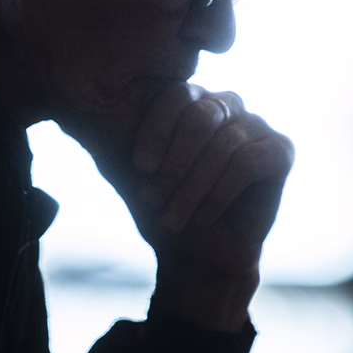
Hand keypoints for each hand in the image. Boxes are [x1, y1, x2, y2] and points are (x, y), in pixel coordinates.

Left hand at [74, 83, 294, 329]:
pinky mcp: (281, 151)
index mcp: (193, 100)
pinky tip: (204, 217)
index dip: (155, 133)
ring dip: (191, 188)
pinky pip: (247, 163)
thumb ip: (112, 138)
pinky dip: (219, 195)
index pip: (175, 96)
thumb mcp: (131, 172)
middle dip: (173, 165)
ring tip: (174, 217)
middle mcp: (228, 104)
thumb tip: (71, 110)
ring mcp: (257, 126)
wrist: (195, 255)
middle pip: (200, 117)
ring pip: (223, 145)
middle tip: (154, 199)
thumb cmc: (163, 208)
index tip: (139, 171)